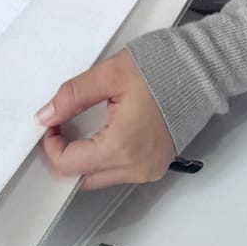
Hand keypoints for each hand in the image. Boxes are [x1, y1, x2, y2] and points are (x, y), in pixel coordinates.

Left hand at [38, 49, 174, 190]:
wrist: (201, 70)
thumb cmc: (160, 67)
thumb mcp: (109, 74)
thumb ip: (72, 96)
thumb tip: (45, 116)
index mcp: (122, 146)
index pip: (67, 165)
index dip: (50, 145)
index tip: (51, 121)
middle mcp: (135, 167)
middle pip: (81, 177)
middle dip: (64, 153)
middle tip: (62, 124)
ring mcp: (147, 170)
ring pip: (98, 177)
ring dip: (83, 157)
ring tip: (83, 125)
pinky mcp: (155, 167)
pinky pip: (118, 171)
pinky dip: (104, 157)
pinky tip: (104, 132)